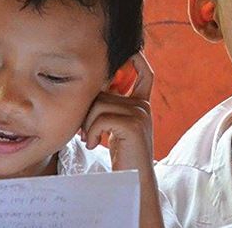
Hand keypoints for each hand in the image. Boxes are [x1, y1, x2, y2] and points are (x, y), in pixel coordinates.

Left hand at [82, 51, 154, 171]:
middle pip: (104, 92)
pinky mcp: (133, 124)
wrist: (134, 181)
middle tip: (86, 132)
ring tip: (91, 139)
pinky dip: (93, 132)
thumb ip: (110, 109)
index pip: (145, 75)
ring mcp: (140, 113)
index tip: (131, 51)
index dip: (137, 60)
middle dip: (88, 111)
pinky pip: (101, 118)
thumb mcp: (116, 129)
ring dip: (88, 124)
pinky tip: (95, 144)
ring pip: (99, 105)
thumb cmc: (122, 157)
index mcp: (141, 105)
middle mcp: (143, 106)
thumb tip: (89, 91)